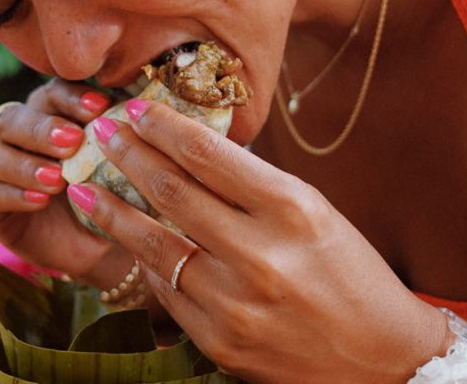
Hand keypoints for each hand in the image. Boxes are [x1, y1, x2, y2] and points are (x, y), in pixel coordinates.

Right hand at [0, 79, 130, 285]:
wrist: (106, 246)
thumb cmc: (116, 194)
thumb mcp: (124, 164)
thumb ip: (124, 135)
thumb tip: (145, 107)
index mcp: (53, 115)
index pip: (52, 92)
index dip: (72, 97)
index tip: (99, 107)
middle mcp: (20, 137)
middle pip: (15, 118)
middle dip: (43, 128)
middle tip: (73, 141)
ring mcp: (1, 171)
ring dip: (24, 164)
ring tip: (58, 179)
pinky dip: (14, 194)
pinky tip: (41, 200)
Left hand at [67, 99, 447, 383]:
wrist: (383, 360)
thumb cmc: (352, 274)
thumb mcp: (315, 213)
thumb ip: (254, 186)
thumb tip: (189, 151)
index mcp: (293, 208)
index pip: (207, 153)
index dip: (163, 126)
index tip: (136, 108)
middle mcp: (261, 253)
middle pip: (172, 192)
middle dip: (128, 155)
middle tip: (102, 134)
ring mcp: (235, 303)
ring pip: (154, 244)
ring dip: (112, 210)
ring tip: (83, 186)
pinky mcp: (219, 341)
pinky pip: (167, 291)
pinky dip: (146, 261)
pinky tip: (128, 241)